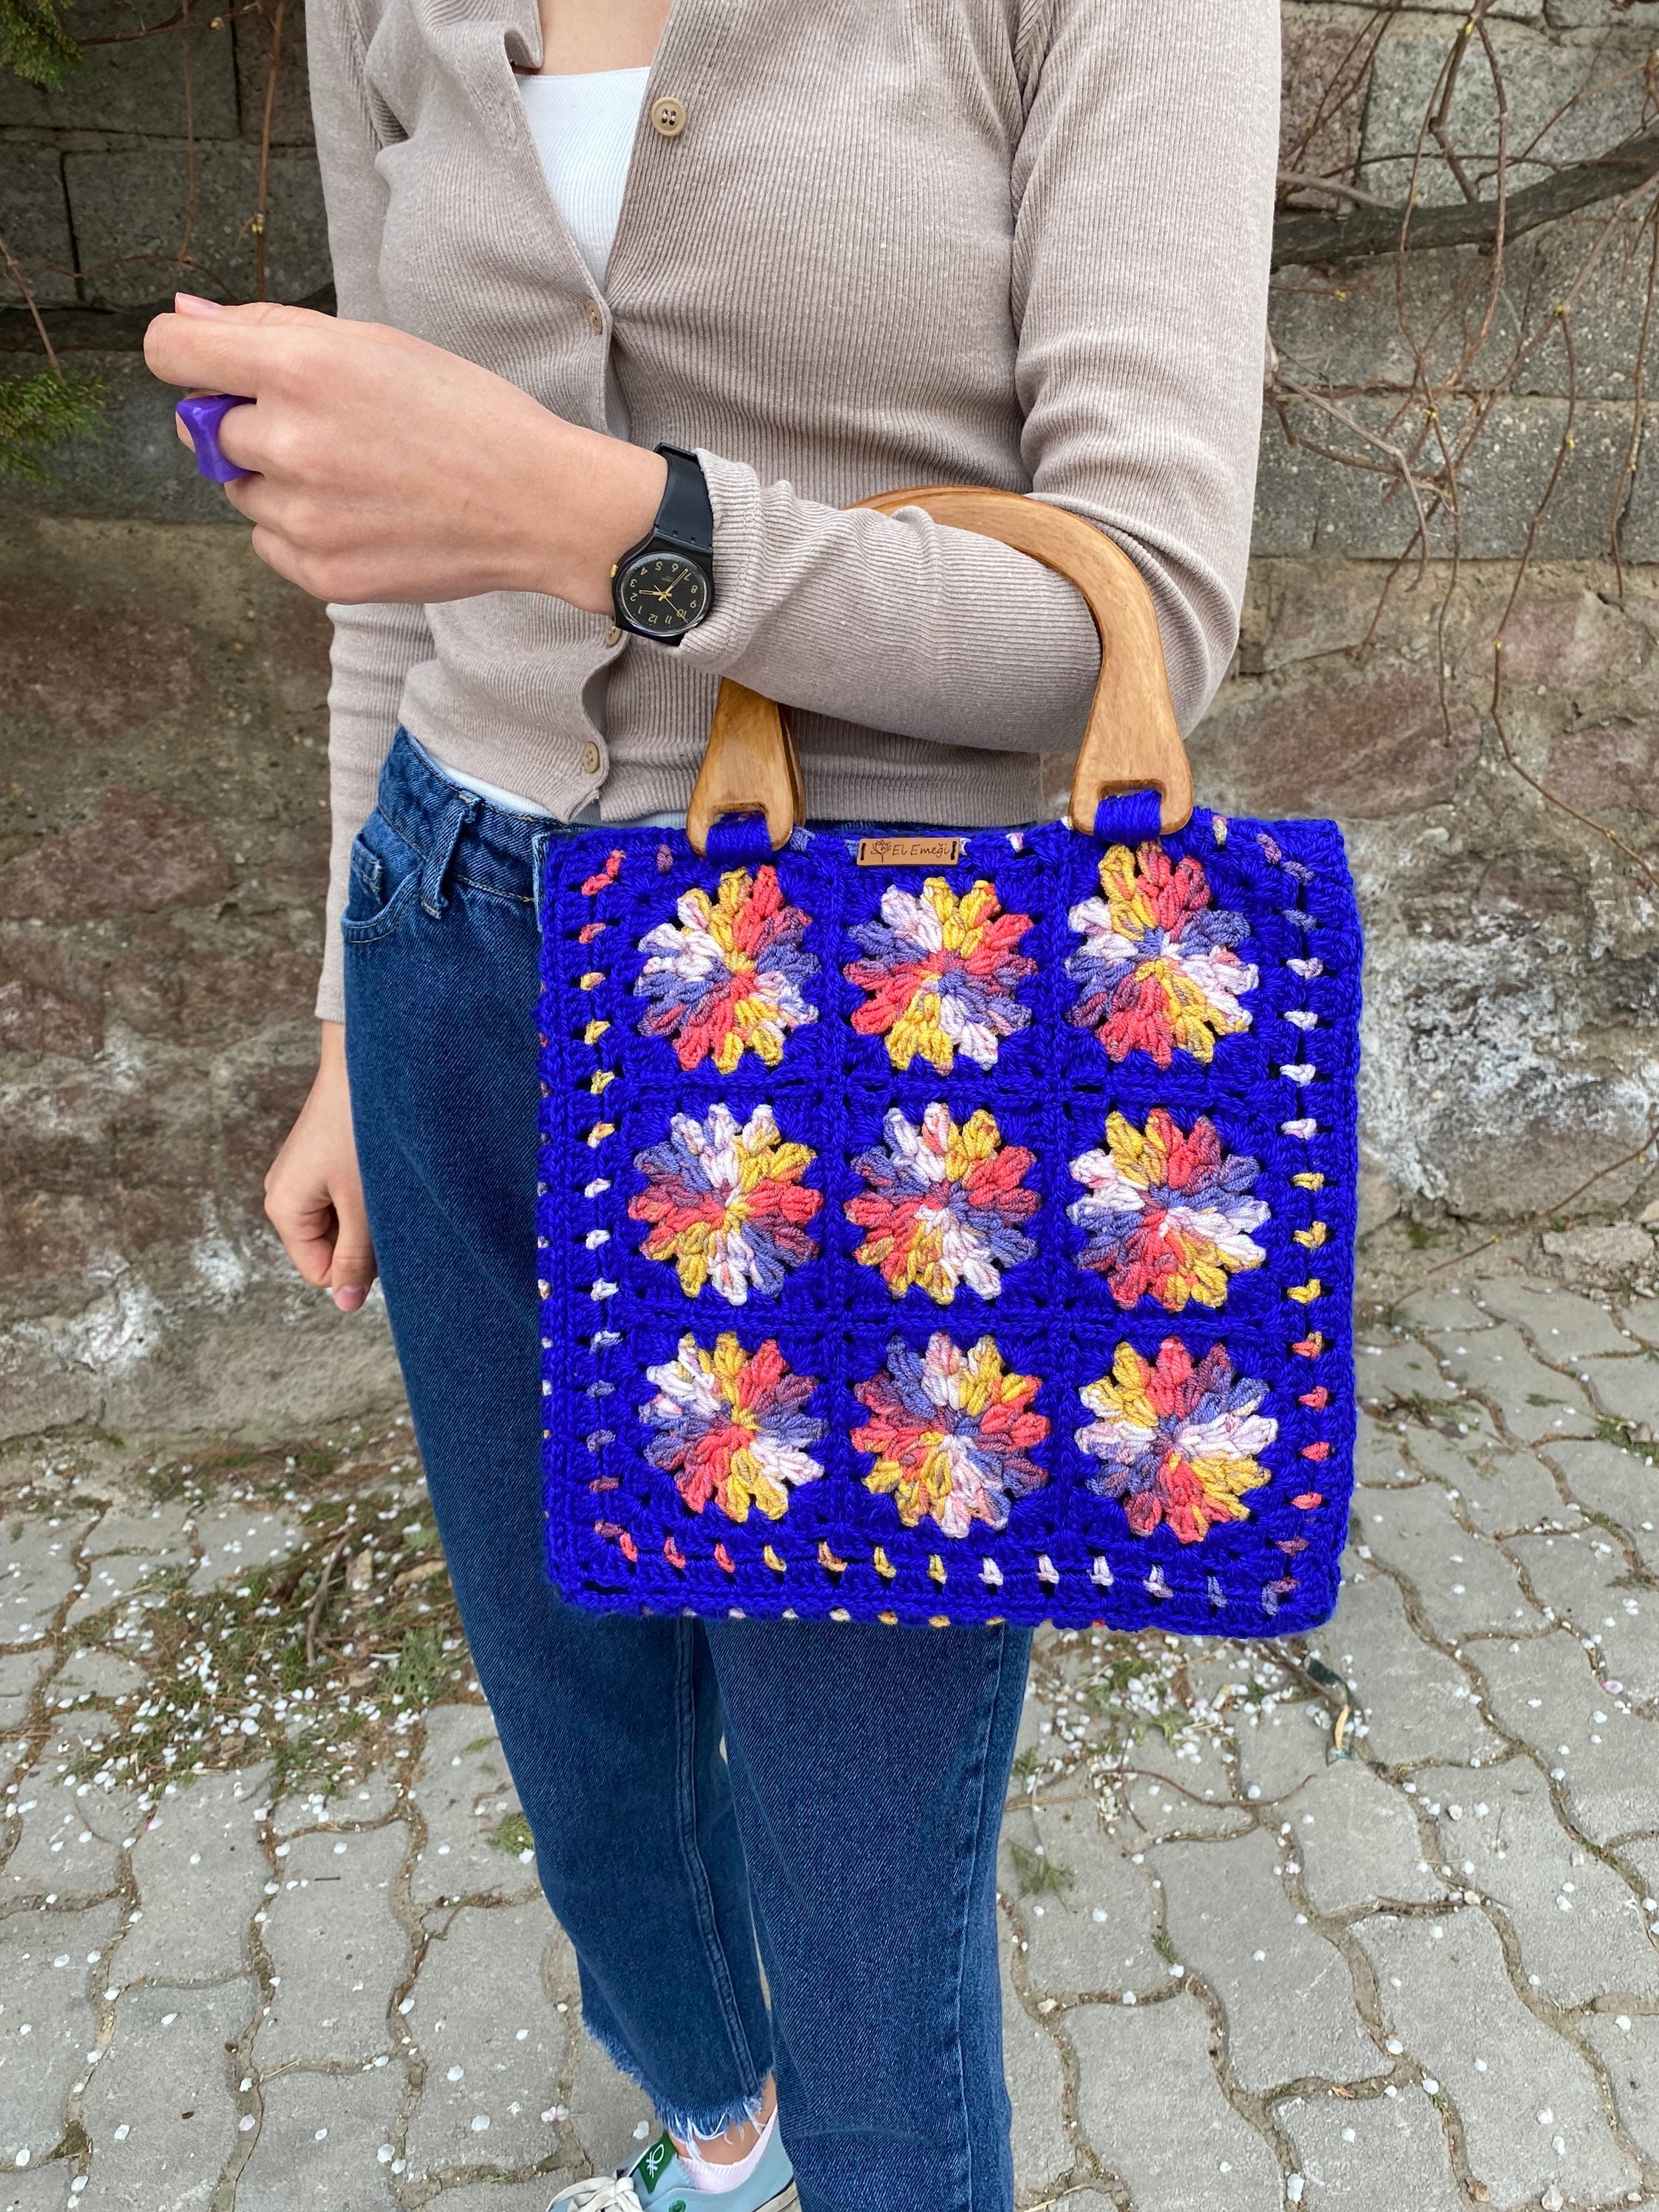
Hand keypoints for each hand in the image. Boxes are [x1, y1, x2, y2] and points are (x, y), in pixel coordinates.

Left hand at [143, 295, 665, 612]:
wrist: (538, 503)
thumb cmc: (465, 413)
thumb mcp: (376, 343)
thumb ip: (270, 327)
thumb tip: (184, 316)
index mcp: (300, 367)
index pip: (169, 353)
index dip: (184, 354)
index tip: (208, 366)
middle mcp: (291, 442)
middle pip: (203, 427)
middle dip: (246, 422)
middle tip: (324, 429)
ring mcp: (304, 517)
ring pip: (240, 489)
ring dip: (277, 479)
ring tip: (356, 477)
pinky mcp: (321, 573)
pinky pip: (269, 542)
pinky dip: (299, 530)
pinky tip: (361, 517)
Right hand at [265, 1021, 376, 1312]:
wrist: (369, 1064)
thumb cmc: (362, 1133)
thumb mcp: (364, 1205)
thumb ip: (356, 1258)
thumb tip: (345, 1305)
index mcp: (282, 1208)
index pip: (321, 1271)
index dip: (358, 1266)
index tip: (385, 1232)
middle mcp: (284, 1193)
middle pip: (330, 1248)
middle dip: (363, 1238)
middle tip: (388, 1203)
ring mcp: (302, 1175)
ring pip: (342, 1222)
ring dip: (369, 1214)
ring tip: (385, 1182)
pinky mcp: (322, 1158)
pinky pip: (345, 1197)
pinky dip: (368, 1193)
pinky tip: (382, 1170)